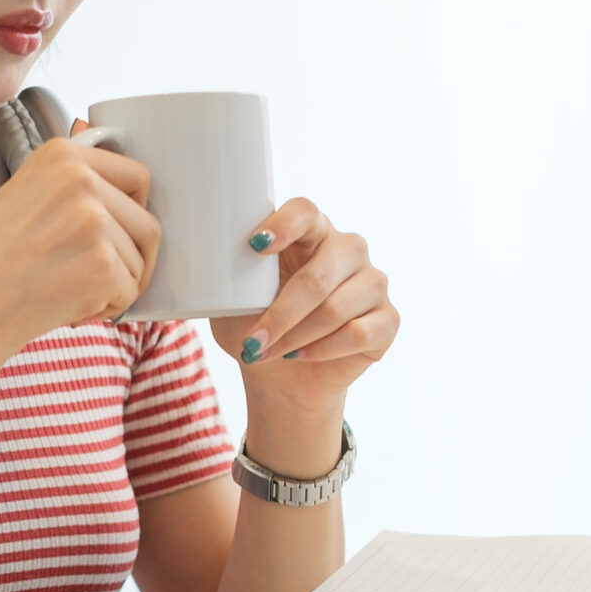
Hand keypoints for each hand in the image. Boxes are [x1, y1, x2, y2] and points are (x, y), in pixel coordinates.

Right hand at [0, 136, 157, 355]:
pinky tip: (70, 306)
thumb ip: (70, 180)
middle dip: (128, 256)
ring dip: (115, 284)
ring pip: (140, 259)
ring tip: (70, 290)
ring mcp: (94, 220)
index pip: (138, 177)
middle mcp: (81, 179)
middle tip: (91, 276)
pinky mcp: (103, 263)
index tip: (110, 235)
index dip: (130, 213)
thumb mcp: (24, 193)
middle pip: (146, 223)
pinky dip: (107, 307)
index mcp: (62, 155)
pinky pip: (131, 289)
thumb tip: (116, 170)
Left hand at [209, 199, 396, 403]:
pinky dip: (322, 350)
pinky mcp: (387, 320)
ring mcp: (373, 283)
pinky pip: (357, 334)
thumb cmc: (257, 327)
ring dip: (295, 337)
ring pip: (336, 309)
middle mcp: (348, 250)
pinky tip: (300, 356)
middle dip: (280, 315)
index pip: (304, 212)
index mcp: (312, 231)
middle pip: (318, 275)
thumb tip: (203, 258)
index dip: (283, 226)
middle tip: (251, 342)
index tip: (255, 246)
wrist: (284, 379)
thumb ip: (226, 273)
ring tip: (267, 353)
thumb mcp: (232, 299)